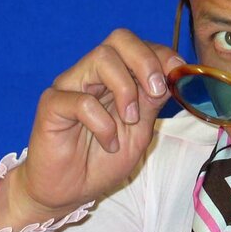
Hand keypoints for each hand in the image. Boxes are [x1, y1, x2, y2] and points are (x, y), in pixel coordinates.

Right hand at [10, 28, 183, 223]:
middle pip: (119, 39)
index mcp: (114, 77)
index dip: (162, 54)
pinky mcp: (52, 105)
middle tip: (156, 91)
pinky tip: (107, 143)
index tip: (178, 75)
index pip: (138, 46)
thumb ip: (150, 103)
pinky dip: (102, 123)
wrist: (68, 192)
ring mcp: (70, 87)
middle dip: (145, 61)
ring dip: (126, 89)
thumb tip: (171, 76)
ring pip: (101, 58)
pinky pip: (81, 101)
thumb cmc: (101, 161)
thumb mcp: (138, 132)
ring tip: (130, 120)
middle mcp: (91, 75)